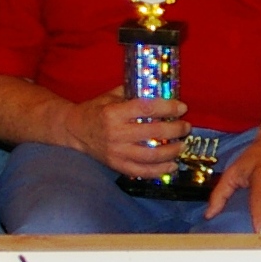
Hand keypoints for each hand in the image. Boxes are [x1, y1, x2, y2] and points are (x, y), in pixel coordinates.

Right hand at [65, 89, 190, 177]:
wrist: (74, 130)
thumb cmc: (97, 109)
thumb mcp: (112, 95)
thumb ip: (135, 92)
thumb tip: (163, 90)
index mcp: (114, 113)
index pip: (147, 109)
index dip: (168, 108)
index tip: (182, 107)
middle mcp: (115, 134)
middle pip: (152, 133)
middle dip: (175, 130)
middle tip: (186, 127)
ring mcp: (116, 152)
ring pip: (150, 155)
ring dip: (171, 151)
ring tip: (182, 145)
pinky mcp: (116, 165)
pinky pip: (141, 171)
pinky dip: (159, 171)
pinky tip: (172, 166)